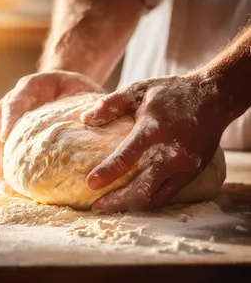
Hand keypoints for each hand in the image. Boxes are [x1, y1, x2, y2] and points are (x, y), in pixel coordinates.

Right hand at [0, 70, 103, 191]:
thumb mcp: (84, 89)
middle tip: (0, 173)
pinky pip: (4, 145)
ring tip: (4, 186)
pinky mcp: (15, 129)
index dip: (9, 117)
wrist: (66, 86)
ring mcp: (12, 114)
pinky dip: (6, 163)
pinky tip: (12, 184)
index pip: (16, 99)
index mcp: (32, 86)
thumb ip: (91, 103)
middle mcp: (17, 99)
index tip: (6, 137)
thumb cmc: (75, 88)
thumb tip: (100, 126)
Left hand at [81, 73, 225, 211]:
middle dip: (117, 200)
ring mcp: (185, 165)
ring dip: (131, 205)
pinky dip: (150, 200)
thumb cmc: (171, 92)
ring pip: (155, 196)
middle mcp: (172, 151)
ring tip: (111, 207)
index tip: (90, 184)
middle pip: (142, 186)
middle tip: (96, 206)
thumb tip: (85, 118)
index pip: (128, 155)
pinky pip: (168, 194)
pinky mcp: (193, 172)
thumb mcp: (140, 89)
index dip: (108, 171)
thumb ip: (112, 103)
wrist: (212, 98)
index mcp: (155, 127)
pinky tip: (135, 200)